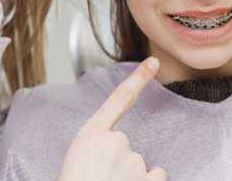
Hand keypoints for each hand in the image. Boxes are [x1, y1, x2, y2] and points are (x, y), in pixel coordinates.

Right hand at [56, 57, 166, 180]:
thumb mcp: (76, 163)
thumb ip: (96, 152)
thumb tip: (116, 156)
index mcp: (91, 135)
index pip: (118, 99)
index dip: (138, 78)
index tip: (153, 63)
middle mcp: (115, 141)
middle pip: (126, 147)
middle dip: (118, 164)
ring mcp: (134, 160)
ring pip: (141, 165)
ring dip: (131, 178)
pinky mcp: (148, 179)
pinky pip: (156, 176)